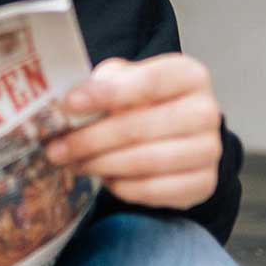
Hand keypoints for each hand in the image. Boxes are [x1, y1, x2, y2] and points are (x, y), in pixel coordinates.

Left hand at [44, 53, 221, 209]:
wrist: (178, 132)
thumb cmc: (143, 99)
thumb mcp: (125, 79)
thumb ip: (104, 83)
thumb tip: (71, 104)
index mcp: (189, 75)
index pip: (148, 82)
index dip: (106, 94)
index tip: (69, 105)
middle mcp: (207, 111)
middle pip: (141, 127)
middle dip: (91, 140)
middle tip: (55, 149)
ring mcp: (210, 150)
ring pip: (145, 162)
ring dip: (100, 165)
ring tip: (72, 164)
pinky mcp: (204, 184)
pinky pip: (153, 190)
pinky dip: (121, 187)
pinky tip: (102, 178)